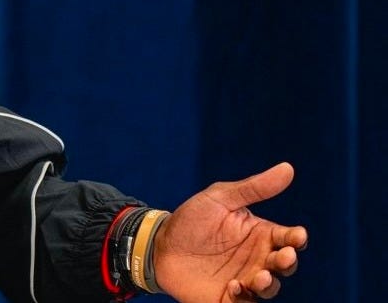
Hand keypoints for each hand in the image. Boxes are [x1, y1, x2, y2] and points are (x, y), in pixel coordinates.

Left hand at [152, 162, 307, 301]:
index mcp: (261, 234)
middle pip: (285, 265)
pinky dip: (245, 300)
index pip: (289, 239)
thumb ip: (253, 188)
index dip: (297, 239)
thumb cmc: (191, 220)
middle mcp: (258, 259)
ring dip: (269, 284)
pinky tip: (234, 287)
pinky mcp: (228, 298)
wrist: (159, 245)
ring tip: (259, 277)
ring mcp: (246, 280)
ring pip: (270, 288)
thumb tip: (288, 168)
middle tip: (282, 257)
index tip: (297, 236)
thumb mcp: (220, 198)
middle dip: (288, 262)